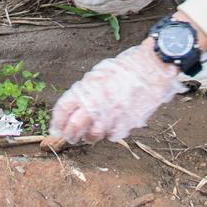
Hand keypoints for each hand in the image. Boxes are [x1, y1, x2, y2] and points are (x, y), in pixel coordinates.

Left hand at [49, 42, 183, 144]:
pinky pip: (112, 135)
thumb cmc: (124, 69)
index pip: (62, 110)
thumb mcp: (97, 74)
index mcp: (85, 90)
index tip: (55, 128)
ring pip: (92, 136)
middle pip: (73, 129)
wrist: (151, 69)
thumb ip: (83, 92)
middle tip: (69, 137)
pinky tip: (113, 121)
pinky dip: (110, 132)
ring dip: (89, 136)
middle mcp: (96, 105)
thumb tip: (71, 108)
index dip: (57, 122)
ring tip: (92, 129)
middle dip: (69, 135)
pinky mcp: (125, 125)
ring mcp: (111, 117)